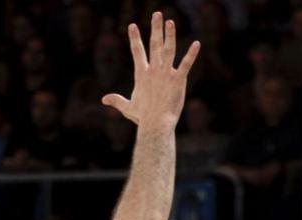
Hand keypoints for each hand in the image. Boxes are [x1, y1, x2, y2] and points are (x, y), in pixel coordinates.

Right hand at [102, 12, 199, 130]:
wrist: (156, 124)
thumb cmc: (143, 117)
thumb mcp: (128, 107)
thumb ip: (116, 101)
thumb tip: (104, 99)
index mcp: (142, 74)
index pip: (137, 52)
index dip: (134, 38)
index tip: (132, 26)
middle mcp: (153, 70)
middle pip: (154, 44)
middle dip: (155, 28)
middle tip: (157, 14)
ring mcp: (166, 73)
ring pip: (169, 49)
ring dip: (170, 34)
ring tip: (170, 21)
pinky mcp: (179, 80)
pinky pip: (187, 64)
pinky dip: (192, 54)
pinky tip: (197, 44)